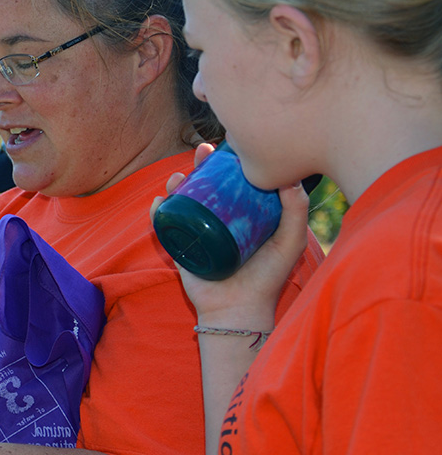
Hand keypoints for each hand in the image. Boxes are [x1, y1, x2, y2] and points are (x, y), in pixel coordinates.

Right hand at [151, 143, 310, 327]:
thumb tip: (288, 177)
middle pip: (206, 185)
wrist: (238, 309)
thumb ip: (296, 210)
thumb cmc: (267, 277)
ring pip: (183, 201)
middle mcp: (219, 220)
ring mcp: (197, 232)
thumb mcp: (290, 241)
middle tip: (202, 152)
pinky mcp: (180, 247)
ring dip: (176, 183)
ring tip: (177, 177)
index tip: (228, 145)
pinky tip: (159, 202)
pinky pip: (164, 225)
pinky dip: (158, 211)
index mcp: (243, 214)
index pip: (234, 180)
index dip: (229, 161)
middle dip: (200, 165)